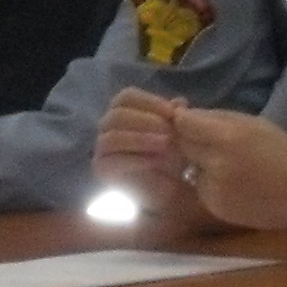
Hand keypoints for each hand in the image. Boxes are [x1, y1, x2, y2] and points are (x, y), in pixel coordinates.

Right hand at [92, 89, 202, 223]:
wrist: (176, 188)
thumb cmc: (177, 154)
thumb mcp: (183, 131)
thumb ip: (179, 115)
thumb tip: (179, 103)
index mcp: (126, 111)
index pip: (127, 97)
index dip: (149, 102)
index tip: (173, 113)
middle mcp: (109, 128)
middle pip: (117, 115)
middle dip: (145, 121)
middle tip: (170, 131)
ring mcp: (103, 149)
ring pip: (111, 137)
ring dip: (140, 139)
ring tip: (166, 145)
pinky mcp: (102, 170)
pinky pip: (109, 162)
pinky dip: (134, 160)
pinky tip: (155, 162)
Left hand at [139, 106, 286, 233]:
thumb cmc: (284, 152)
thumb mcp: (254, 124)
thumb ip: (215, 117)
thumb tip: (180, 113)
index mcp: (227, 137)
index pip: (183, 123)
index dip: (183, 119)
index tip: (190, 118)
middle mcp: (215, 164)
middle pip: (181, 145)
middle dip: (191, 140)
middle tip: (215, 141)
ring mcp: (213, 189)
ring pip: (188, 167)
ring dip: (200, 162)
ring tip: (232, 165)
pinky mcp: (214, 207)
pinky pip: (200, 187)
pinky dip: (210, 182)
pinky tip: (236, 184)